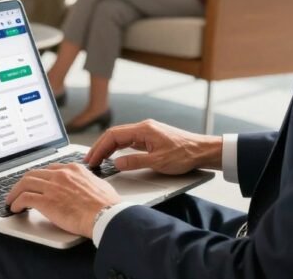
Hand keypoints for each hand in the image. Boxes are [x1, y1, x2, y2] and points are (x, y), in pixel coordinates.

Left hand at [6, 163, 120, 237]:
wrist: (106, 215)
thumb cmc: (107, 205)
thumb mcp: (99, 185)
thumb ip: (88, 182)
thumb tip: (87, 186)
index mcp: (74, 169)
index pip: (50, 169)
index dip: (40, 177)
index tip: (36, 183)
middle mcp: (61, 174)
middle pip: (34, 173)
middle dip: (23, 182)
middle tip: (19, 191)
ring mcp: (52, 187)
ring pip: (25, 183)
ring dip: (15, 192)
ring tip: (12, 200)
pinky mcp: (46, 201)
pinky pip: (24, 198)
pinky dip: (16, 202)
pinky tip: (15, 208)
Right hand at [85, 119, 222, 173]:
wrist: (202, 151)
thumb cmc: (184, 154)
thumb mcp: (158, 162)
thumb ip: (135, 162)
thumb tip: (116, 163)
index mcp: (143, 129)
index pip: (113, 135)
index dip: (100, 147)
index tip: (91, 159)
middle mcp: (144, 128)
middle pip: (115, 135)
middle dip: (100, 147)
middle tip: (90, 161)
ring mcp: (147, 132)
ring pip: (122, 138)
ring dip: (109, 148)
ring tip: (98, 160)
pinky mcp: (151, 138)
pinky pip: (130, 141)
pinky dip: (119, 148)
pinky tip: (115, 156)